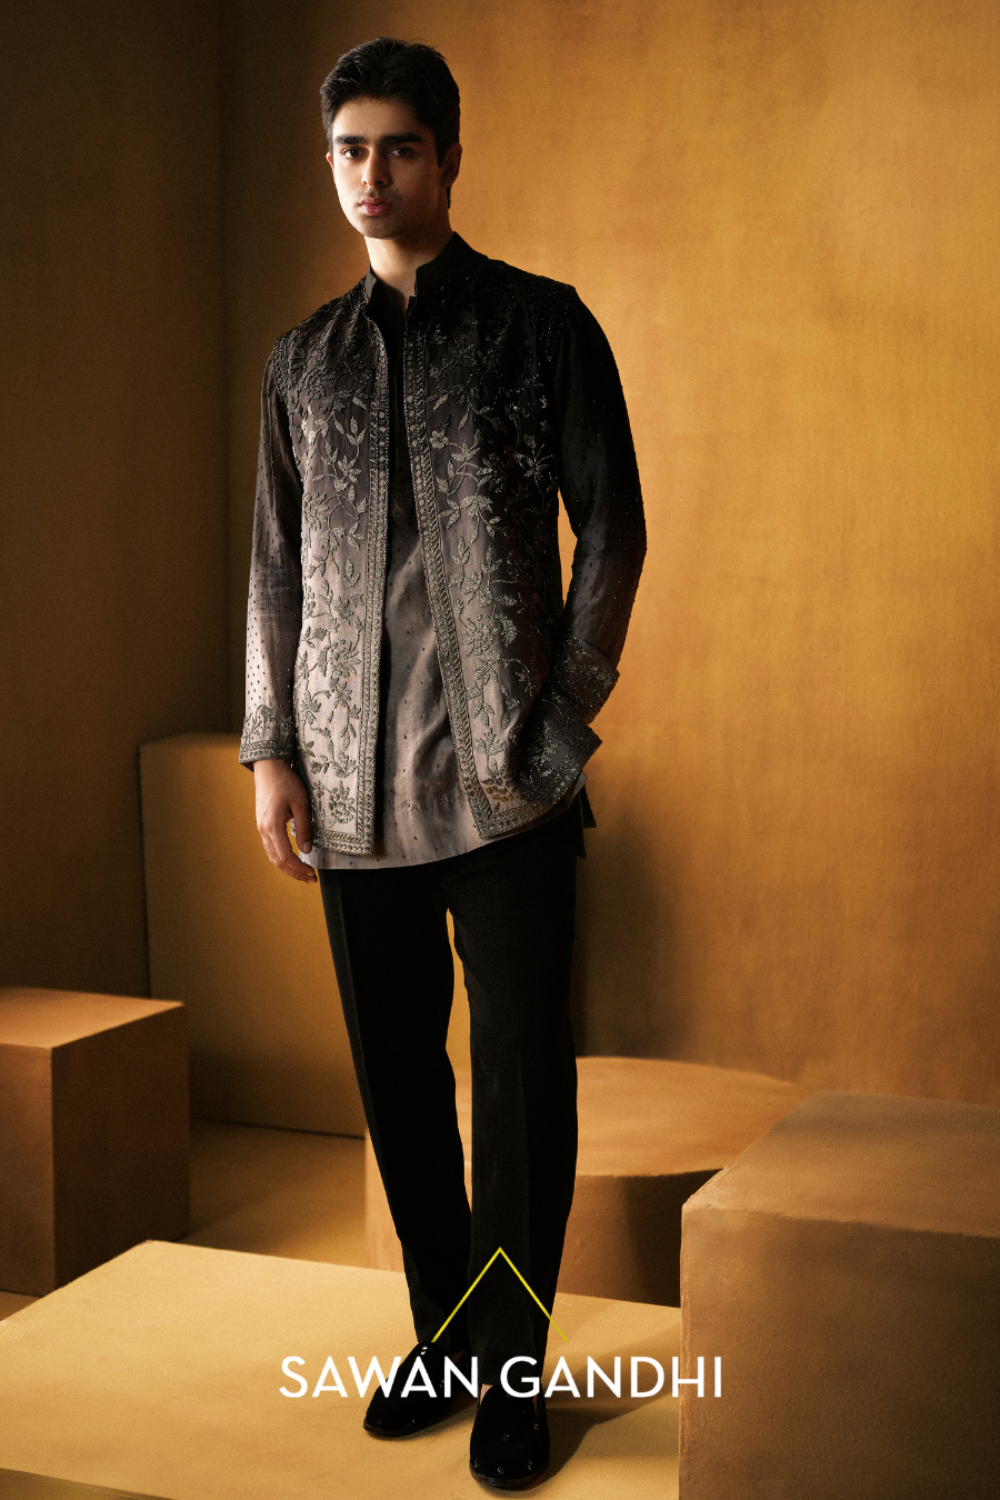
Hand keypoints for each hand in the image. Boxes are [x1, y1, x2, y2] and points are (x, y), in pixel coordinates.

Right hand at [253, 760, 316, 882]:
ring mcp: (261, 828)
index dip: (299, 869)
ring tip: (303, 873)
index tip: (313, 874)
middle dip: (295, 873)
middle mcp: (263, 830)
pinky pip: (270, 848)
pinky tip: (292, 860)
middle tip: (311, 879)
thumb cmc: (286, 782)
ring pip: (272, 856)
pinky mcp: (262, 825)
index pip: (286, 857)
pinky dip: (281, 858)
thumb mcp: (301, 804)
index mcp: (273, 826)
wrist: (269, 768)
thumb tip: (307, 851)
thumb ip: (304, 828)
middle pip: (277, 861)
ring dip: (288, 867)